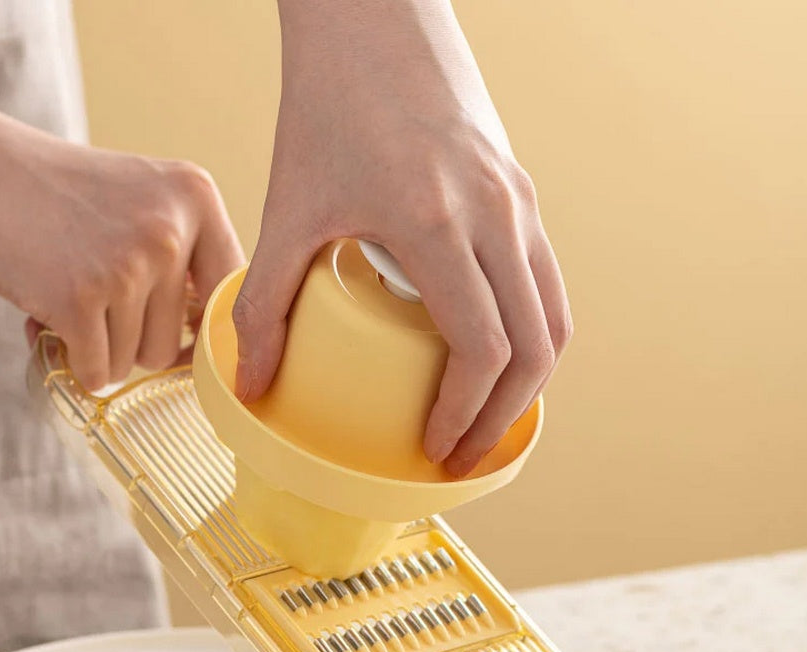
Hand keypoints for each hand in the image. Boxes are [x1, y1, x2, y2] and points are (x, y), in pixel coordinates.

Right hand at [0, 133, 242, 389]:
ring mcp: (127, 264)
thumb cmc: (56, 194)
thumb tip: (220, 349)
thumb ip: (188, 259)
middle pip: (178, 341)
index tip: (183, 344)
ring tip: (69, 298)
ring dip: (102, 350)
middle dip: (135, 341)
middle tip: (95, 304)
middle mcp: (171, 228)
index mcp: (196, 196)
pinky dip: (74, 361)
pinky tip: (50, 322)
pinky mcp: (78, 298)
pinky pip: (98, 370)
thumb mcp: (142, 200)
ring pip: (138, 361)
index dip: (207, 332)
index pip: (233, 294)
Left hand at [233, 0, 571, 475]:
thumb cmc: (328, 103)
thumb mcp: (288, 206)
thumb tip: (251, 381)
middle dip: (503, 417)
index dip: (466, 414)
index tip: (436, 447)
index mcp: (439, 223)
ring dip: (528, 382)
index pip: (482, 349)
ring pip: (555, 318)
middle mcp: (497, 215)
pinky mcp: (523, 191)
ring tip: (484, 419)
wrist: (375, 15)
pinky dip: (531, 335)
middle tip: (462, 454)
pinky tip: (493, 356)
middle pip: (536, 349)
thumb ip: (263, 299)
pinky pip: (547, 283)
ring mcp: (520, 201)